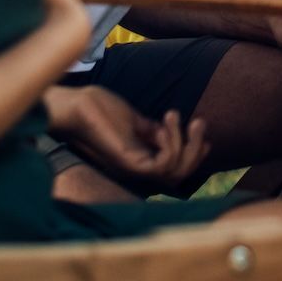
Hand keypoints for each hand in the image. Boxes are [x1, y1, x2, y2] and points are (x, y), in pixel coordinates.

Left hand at [46, 85, 209, 193]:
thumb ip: (152, 130)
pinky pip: (161, 165)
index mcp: (140, 161)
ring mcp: (132, 169)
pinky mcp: (127, 163)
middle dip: (196, 151)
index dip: (195, 157)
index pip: (175, 172)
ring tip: (175, 115)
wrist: (76, 106)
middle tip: (199, 122)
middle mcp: (137, 170)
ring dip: (185, 144)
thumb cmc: (100, 110)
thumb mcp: (134, 121)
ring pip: (173, 172)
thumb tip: (170, 132)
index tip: (205, 136)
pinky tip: (164, 124)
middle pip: (179, 176)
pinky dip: (170, 144)